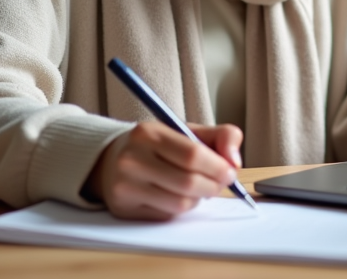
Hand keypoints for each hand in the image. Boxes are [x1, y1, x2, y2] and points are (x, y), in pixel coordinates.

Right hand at [85, 121, 242, 219]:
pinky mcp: (124, 209)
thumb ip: (220, 136)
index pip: (193, 155)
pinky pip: (167, 215)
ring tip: (196, 188)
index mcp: (149, 133)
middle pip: (188, 183)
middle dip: (213, 186)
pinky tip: (175, 195)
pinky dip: (180, 208)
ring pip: (180, 203)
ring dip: (198, 198)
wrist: (112, 160)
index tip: (230, 172)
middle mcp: (132, 160)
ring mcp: (126, 186)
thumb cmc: (157, 146)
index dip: (218, 167)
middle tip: (220, 183)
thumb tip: (234, 161)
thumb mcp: (187, 130)